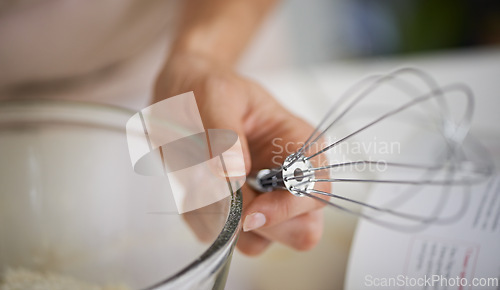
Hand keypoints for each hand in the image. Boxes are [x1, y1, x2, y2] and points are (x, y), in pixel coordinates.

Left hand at [154, 53, 327, 255]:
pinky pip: (223, 238)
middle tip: (224, 198)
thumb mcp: (215, 97)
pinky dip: (203, 220)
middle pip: (301, 230)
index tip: (248, 212)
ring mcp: (262, 199)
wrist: (182, 93)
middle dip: (260, 222)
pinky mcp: (235, 213)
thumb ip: (225, 137)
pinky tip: (193, 186)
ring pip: (259, 241)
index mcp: (298, 144)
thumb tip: (234, 179)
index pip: (316, 192)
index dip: (287, 208)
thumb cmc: (207, 88)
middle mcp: (287, 178)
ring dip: (226, 223)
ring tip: (201, 184)